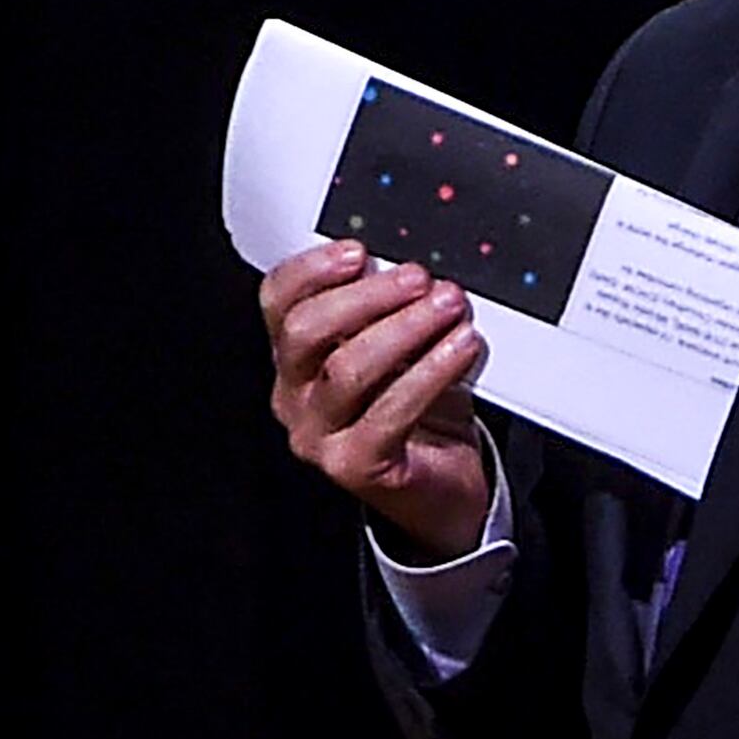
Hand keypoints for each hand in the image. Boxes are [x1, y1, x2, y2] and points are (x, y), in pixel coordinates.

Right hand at [260, 241, 493, 559]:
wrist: (443, 487)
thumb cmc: (418, 410)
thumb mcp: (399, 348)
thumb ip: (392, 308)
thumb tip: (413, 265)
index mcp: (295, 358)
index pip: (278, 302)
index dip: (311, 270)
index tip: (358, 250)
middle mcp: (294, 396)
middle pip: (305, 332)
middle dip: (366, 296)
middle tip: (418, 278)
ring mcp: (319, 435)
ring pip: (347, 369)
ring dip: (405, 329)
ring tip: (448, 307)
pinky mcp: (355, 466)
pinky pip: (390, 412)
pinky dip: (431, 372)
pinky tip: (460, 349)